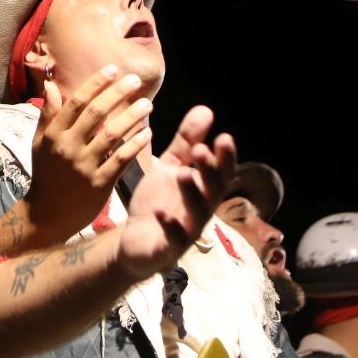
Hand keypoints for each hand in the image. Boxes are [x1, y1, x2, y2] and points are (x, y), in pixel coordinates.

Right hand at [23, 65, 153, 243]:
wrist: (47, 215)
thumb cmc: (46, 175)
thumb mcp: (40, 143)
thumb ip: (47, 114)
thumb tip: (49, 85)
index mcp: (54, 134)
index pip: (76, 102)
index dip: (95, 83)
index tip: (113, 69)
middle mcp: (68, 147)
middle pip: (95, 113)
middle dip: (116, 93)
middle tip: (135, 80)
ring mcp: (84, 166)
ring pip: (111, 135)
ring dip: (131, 117)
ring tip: (147, 104)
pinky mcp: (99, 184)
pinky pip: (121, 159)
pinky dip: (135, 145)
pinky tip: (147, 133)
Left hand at [116, 106, 236, 277]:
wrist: (133, 240)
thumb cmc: (158, 201)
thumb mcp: (171, 167)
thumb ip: (187, 142)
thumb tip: (206, 109)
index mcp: (202, 189)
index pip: (221, 172)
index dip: (225, 158)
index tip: (224, 137)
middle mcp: (201, 210)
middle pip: (212, 190)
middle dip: (209, 171)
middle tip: (202, 150)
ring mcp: (187, 231)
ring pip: (196, 213)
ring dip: (192, 194)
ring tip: (183, 174)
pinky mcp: (168, 248)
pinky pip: (174, 239)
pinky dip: (170, 226)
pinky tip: (162, 212)